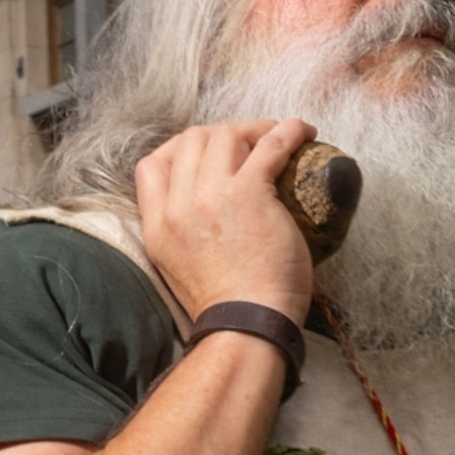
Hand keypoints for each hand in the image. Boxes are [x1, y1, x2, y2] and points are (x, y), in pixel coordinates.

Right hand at [134, 120, 317, 324]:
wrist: (246, 324)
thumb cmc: (224, 307)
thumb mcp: (177, 270)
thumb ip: (180, 235)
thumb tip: (202, 217)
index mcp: (157, 227)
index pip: (151, 166)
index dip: (179, 149)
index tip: (205, 153)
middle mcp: (178, 206)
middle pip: (191, 140)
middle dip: (222, 133)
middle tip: (250, 144)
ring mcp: (211, 196)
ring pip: (225, 135)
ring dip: (255, 130)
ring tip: (278, 138)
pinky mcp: (249, 193)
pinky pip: (270, 144)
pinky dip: (290, 131)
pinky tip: (304, 132)